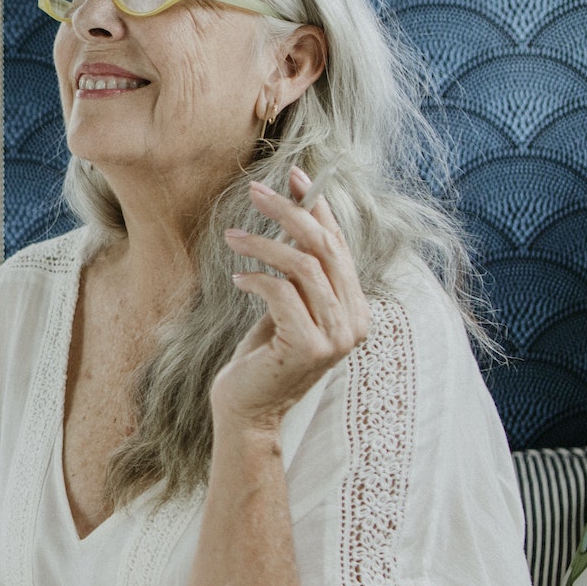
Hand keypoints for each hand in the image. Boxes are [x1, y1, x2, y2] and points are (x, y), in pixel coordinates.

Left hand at [213, 168, 369, 429]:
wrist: (247, 410)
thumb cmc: (261, 357)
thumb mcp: (284, 306)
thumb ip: (298, 271)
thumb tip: (294, 211)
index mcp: (355, 308)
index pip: (339, 244)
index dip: (318, 206)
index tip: (293, 175)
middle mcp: (354, 321)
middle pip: (325, 247)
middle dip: (290, 212)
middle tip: (255, 191)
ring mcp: (337, 336)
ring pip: (304, 266)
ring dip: (263, 243)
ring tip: (231, 235)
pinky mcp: (310, 347)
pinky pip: (282, 294)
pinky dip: (256, 279)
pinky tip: (237, 278)